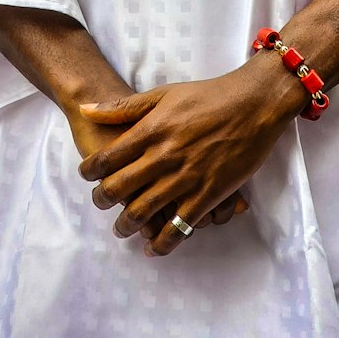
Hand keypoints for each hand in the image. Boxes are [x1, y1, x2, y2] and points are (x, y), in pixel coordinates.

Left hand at [67, 91, 248, 242]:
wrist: (251, 104)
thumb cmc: (207, 95)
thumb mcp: (163, 93)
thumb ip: (124, 106)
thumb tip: (86, 109)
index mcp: (151, 130)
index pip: (107, 158)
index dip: (90, 171)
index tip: (87, 177)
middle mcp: (163, 156)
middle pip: (119, 188)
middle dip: (102, 200)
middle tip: (100, 203)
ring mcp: (185, 178)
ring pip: (143, 212)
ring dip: (126, 225)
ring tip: (121, 228)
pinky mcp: (207, 195)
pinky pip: (178, 227)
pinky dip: (161, 242)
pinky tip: (152, 246)